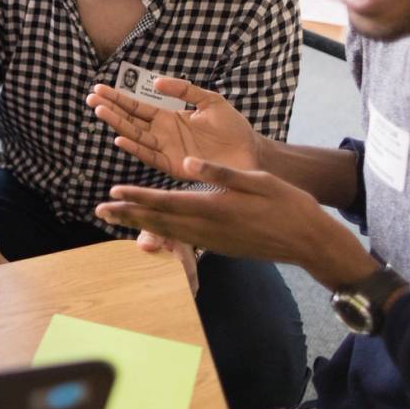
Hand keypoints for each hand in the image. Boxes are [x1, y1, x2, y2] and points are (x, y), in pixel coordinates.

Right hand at [86, 78, 260, 180]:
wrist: (251, 152)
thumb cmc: (233, 128)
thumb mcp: (210, 101)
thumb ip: (185, 90)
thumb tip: (157, 82)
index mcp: (169, 118)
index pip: (138, 107)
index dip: (119, 98)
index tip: (99, 89)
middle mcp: (163, 135)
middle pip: (130, 120)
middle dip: (110, 109)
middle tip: (91, 98)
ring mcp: (167, 150)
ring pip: (135, 136)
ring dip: (117, 125)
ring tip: (100, 111)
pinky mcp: (174, 165)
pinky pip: (150, 156)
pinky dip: (135, 148)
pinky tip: (120, 139)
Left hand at [96, 157, 374, 286]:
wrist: (309, 241)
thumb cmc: (287, 205)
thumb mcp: (257, 180)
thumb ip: (220, 173)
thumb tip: (190, 161)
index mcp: (215, 208)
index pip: (167, 202)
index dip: (138, 197)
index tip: (114, 192)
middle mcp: (208, 228)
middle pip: (159, 221)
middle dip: (128, 214)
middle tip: (100, 210)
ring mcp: (212, 241)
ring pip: (168, 232)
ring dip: (140, 224)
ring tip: (117, 218)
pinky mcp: (218, 246)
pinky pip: (183, 239)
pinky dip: (162, 232)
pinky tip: (152, 229)